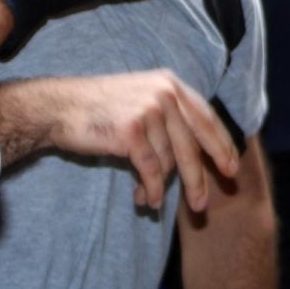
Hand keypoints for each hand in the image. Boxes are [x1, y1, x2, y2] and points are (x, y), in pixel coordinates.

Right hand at [38, 70, 240, 210]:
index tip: (231, 168)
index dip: (221, 145)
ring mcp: (149, 110)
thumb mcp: (139, 100)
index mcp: (170, 83)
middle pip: (193, 144)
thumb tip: (195, 155)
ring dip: (162, 187)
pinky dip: (150, 189)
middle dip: (199, 178)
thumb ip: (167, 117)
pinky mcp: (133, 130)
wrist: (58, 107)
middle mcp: (164, 92)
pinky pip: (151, 170)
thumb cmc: (97, 109)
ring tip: (150, 201)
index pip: (206, 118)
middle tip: (202, 205)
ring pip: (170, 161)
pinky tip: (146, 201)